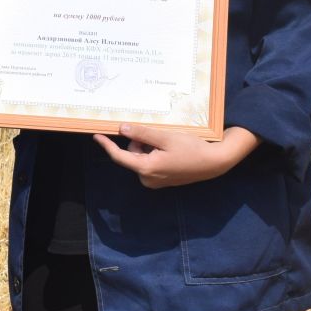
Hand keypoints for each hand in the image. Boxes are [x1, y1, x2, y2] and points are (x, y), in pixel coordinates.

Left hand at [97, 124, 259, 189]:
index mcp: (147, 168)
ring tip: (169, 144)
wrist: (214, 163)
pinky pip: (150, 163)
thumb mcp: (165, 137)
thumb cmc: (191, 149)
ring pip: (142, 158)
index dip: (107, 145)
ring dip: (149, 147)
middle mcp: (148, 178)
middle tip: (160, 136)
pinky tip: (171, 150)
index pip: (119, 157)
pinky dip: (155, 154)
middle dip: (140, 142)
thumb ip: (142, 134)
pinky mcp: (162, 180)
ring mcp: (155, 181)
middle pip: (132, 155)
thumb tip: (121, 130)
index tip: (96, 135)